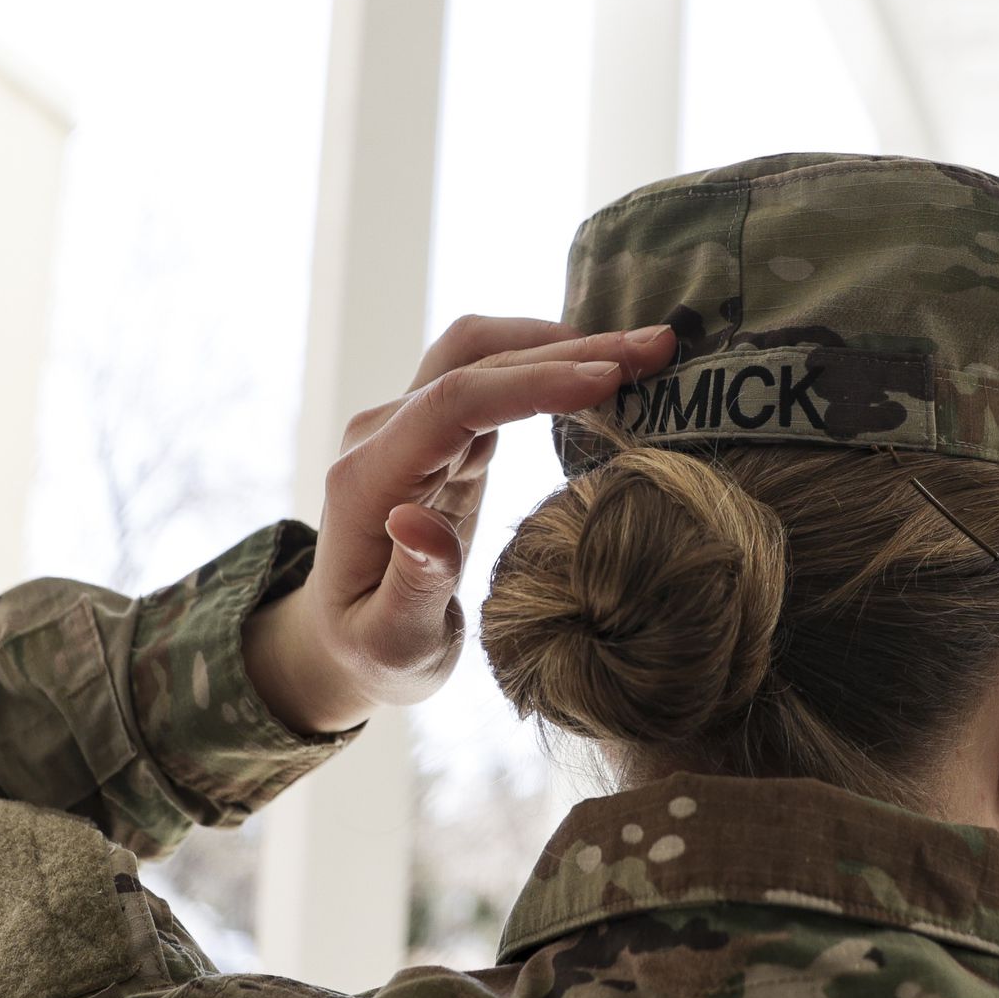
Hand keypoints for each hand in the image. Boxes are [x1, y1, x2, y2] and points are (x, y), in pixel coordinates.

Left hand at [243, 315, 676, 732]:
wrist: (340, 642)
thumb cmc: (372, 653)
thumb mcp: (392, 642)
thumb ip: (412, 585)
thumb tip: (416, 519)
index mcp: (369, 479)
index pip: (455, 401)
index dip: (534, 384)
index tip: (610, 379)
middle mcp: (381, 436)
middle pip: (476, 362)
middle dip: (571, 350)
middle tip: (657, 348)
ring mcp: (407, 428)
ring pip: (484, 355)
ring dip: (561, 344)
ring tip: (641, 350)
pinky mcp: (437, 435)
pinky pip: (492, 380)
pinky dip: (549, 367)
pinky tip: (604, 376)